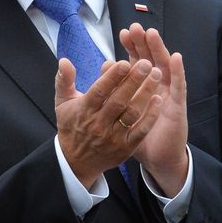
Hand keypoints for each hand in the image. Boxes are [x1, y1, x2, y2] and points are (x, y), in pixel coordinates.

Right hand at [55, 57, 162, 187]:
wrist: (76, 161)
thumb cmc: (72, 126)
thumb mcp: (63, 103)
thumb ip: (64, 80)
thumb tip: (64, 60)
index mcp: (84, 110)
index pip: (99, 91)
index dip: (112, 77)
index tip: (125, 62)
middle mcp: (99, 124)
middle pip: (119, 100)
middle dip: (134, 80)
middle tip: (146, 63)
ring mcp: (113, 137)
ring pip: (132, 113)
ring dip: (146, 93)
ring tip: (156, 75)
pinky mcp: (126, 147)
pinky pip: (141, 130)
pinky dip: (150, 115)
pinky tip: (159, 99)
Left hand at [119, 24, 188, 195]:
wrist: (156, 157)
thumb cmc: (136, 133)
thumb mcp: (120, 111)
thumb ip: (111, 88)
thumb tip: (105, 65)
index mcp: (142, 86)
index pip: (137, 61)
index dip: (132, 47)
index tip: (124, 33)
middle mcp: (157, 86)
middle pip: (151, 59)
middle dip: (144, 43)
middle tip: (136, 28)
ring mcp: (169, 94)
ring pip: (165, 68)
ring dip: (160, 50)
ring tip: (152, 35)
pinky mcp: (178, 106)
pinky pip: (179, 87)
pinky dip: (178, 71)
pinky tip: (176, 57)